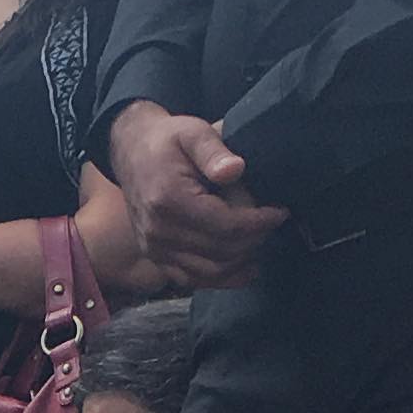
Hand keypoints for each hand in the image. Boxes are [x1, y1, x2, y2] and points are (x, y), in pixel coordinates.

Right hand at [109, 104, 288, 286]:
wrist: (131, 152)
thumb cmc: (167, 140)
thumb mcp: (193, 132)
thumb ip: (213, 150)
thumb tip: (236, 169)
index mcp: (169, 200)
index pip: (226, 226)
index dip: (259, 223)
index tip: (280, 212)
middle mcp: (158, 231)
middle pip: (221, 253)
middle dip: (254, 241)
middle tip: (272, 224)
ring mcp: (154, 248)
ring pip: (209, 273)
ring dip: (241, 263)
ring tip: (261, 243)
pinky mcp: (154, 257)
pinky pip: (191, 280)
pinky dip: (220, 278)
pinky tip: (242, 266)